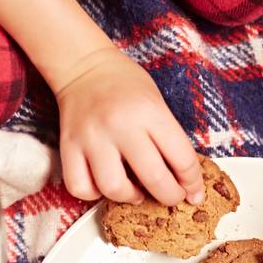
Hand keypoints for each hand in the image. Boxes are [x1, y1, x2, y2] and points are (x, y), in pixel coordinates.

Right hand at [55, 47, 202, 205]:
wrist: (83, 65)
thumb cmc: (125, 85)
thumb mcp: (157, 103)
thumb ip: (169, 140)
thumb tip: (183, 181)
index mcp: (149, 112)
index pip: (182, 159)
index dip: (193, 183)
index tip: (194, 193)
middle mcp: (120, 125)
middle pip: (153, 179)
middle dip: (169, 196)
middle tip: (171, 196)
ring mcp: (92, 137)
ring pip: (114, 189)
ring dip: (130, 197)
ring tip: (136, 191)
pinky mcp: (68, 147)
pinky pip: (80, 187)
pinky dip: (94, 194)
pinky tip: (105, 184)